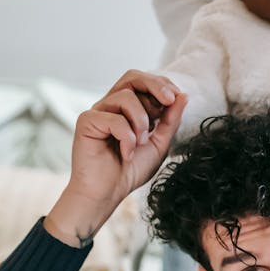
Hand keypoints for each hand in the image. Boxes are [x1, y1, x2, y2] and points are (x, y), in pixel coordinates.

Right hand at [45, 71, 186, 246]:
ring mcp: (98, 112)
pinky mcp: (86, 121)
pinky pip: (113, 118)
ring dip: (141, 121)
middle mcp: (111, 105)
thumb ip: (170, 120)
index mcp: (128, 107)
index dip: (162, 84)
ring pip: (125, 96)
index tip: (176, 99)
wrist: (108, 193)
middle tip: (168, 101)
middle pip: (132, 77)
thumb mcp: (159, 143)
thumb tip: (183, 95)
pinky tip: (126, 154)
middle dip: (155, 86)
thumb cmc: (130, 170)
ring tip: (141, 142)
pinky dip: (127, 137)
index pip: (144, 81)